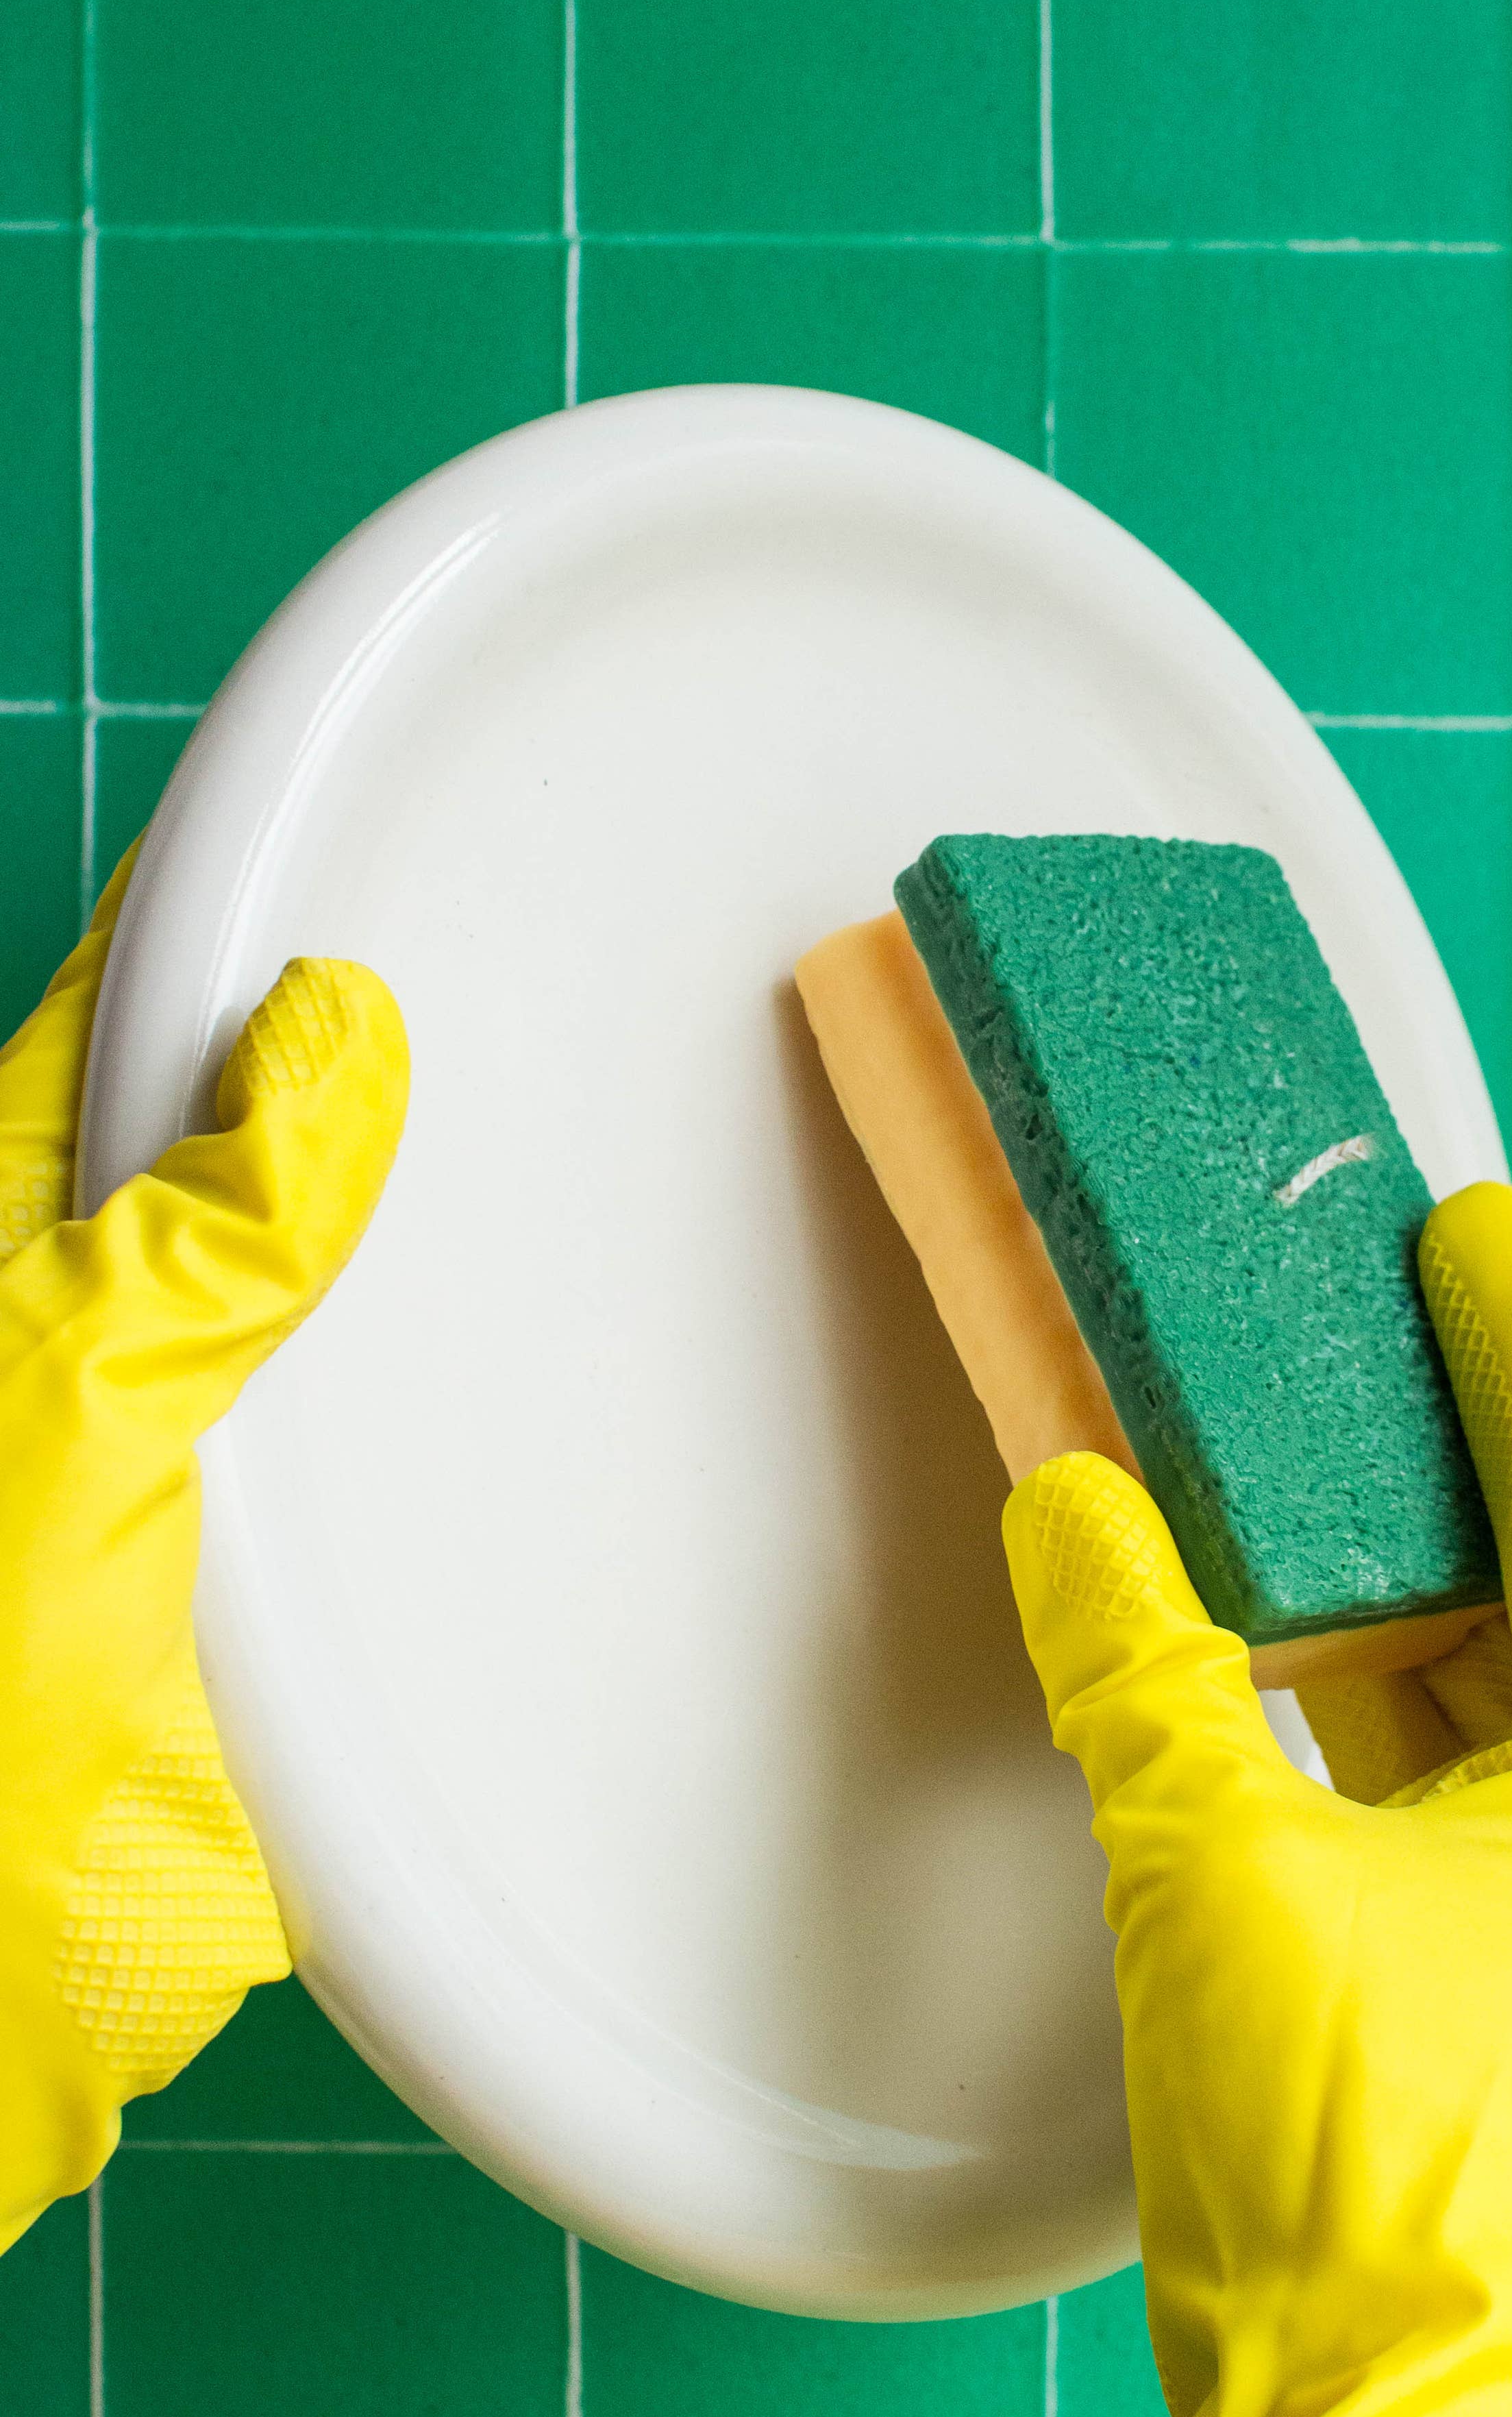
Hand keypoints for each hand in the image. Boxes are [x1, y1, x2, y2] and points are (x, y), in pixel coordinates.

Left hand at [0, 853, 407, 2250]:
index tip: (347, 831)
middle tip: (513, 971)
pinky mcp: (235, 1585)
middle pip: (208, 1153)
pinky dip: (425, 1396)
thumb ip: (207, 1239)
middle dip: (335, 1070)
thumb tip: (332, 1033)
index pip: (109, 1036)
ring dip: (395, 1235)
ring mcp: (154, 1462)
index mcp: (2, 1265)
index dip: (215, 923)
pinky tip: (527, 1350)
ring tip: (552, 1131)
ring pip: (287, 1300)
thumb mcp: (66, 1418)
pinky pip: (343, 1446)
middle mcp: (66, 1340)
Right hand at [891, 1183, 1511, 2416]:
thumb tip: (1071, 1508)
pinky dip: (1361, 1722)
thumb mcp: (1220, 1870)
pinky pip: (1447, 1808)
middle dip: (1455, 1464)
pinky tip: (1272, 1663)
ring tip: (1305, 1465)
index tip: (1479, 1231)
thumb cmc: (1362, 2179)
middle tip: (1372, 1322)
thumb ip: (1134, 1666)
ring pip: (1495, 1711)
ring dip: (1395, 1598)